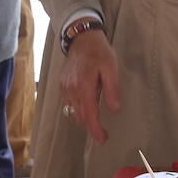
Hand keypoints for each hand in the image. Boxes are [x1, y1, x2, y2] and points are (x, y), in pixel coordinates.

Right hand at [61, 28, 120, 144]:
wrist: (81, 38)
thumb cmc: (99, 51)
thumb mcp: (111, 68)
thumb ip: (112, 90)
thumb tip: (114, 109)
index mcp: (84, 86)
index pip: (89, 115)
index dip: (95, 130)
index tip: (102, 139)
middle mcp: (71, 89)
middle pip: (79, 117)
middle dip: (90, 127)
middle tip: (103, 133)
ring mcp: (65, 88)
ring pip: (72, 112)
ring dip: (83, 119)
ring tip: (96, 122)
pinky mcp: (63, 85)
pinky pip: (69, 103)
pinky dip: (77, 110)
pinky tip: (86, 108)